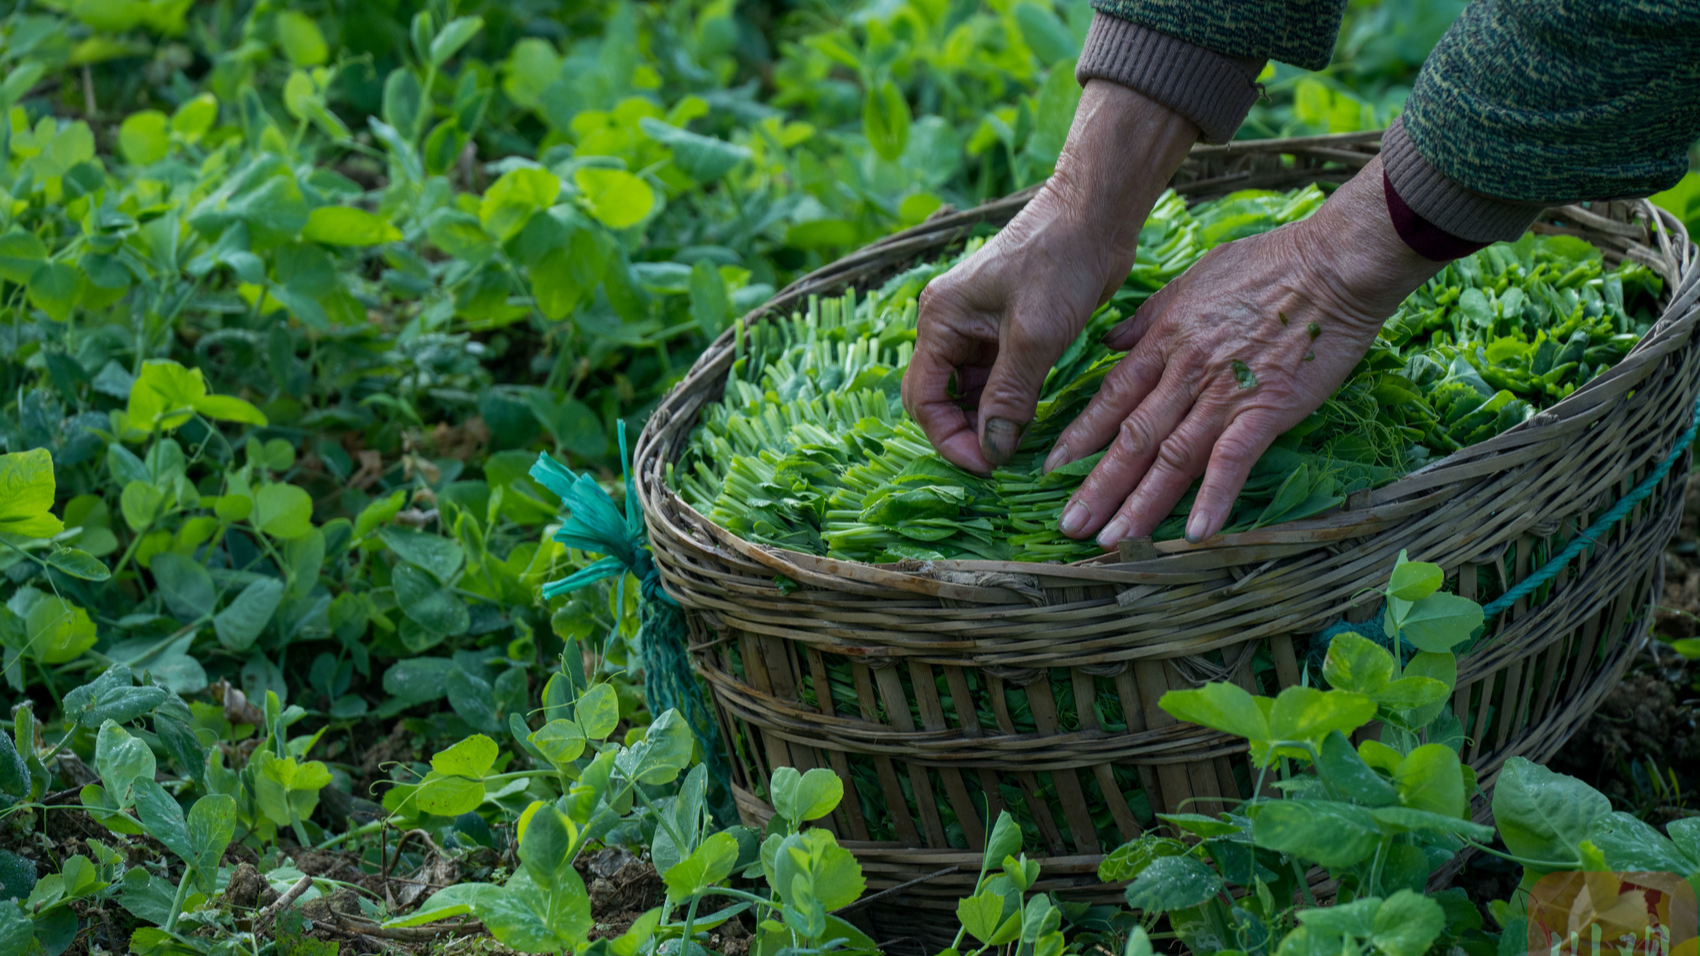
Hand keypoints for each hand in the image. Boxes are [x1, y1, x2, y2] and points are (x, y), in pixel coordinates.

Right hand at [901, 82, 1199, 472]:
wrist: (1096, 213)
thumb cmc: (1061, 261)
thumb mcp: (1034, 336)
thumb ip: (1009, 396)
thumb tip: (992, 451)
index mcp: (940, 319)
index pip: (924, 398)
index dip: (950, 439)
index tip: (987, 467)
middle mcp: (950, 324)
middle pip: (942, 398)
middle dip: (967, 432)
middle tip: (1003, 463)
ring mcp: (979, 326)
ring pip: (972, 391)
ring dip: (991, 420)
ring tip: (1020, 447)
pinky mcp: (1009, 328)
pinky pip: (998, 378)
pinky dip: (1011, 402)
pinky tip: (1033, 420)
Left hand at [1047, 155, 1447, 548]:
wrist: (1332, 264)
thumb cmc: (1270, 264)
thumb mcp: (1193, 279)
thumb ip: (1149, 317)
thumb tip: (1112, 339)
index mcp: (1165, 341)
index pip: (1112, 397)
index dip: (1081, 436)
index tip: (1052, 468)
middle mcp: (1185, 373)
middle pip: (1133, 437)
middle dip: (1098, 486)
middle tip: (1070, 526)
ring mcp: (1224, 394)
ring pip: (1171, 458)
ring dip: (1140, 504)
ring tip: (1112, 541)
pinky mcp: (1266, 410)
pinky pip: (1232, 461)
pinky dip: (1213, 499)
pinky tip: (1195, 534)